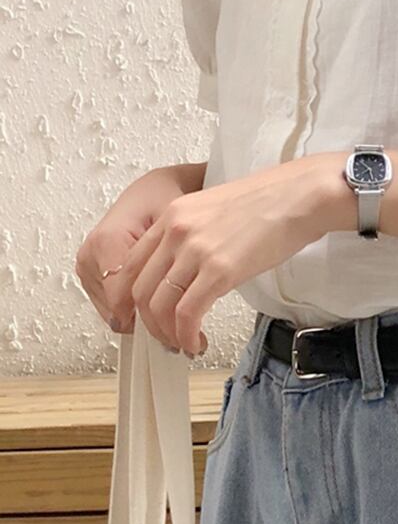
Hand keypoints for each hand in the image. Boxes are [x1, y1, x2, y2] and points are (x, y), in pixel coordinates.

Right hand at [75, 163, 208, 341]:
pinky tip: (157, 308)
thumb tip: (181, 292)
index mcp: (108, 240)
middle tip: (182, 336)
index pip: (123, 298)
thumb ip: (175, 253)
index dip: (155, 319)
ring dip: (142, 322)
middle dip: (151, 325)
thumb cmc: (165, 197)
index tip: (181, 332)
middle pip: (117, 309)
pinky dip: (134, 312)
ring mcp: (88, 264)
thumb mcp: (178, 221)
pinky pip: (111, 305)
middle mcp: (91, 254)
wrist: (153, 187)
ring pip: (113, 312)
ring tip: (174, 322)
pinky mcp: (90, 272)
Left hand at [116, 152, 349, 356]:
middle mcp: (176, 230)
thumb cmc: (270, 201)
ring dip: (167, 335)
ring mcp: (195, 250)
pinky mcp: (219, 271)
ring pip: (158, 306)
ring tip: (183, 344)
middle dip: (147, 323)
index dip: (131, 299)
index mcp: (173, 214)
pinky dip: (187, 336)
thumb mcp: (215, 210)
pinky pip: (187, 314)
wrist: (300, 196)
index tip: (142, 316)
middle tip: (163, 338)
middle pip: (138, 289)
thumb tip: (188, 271)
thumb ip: (193, 235)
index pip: (130, 264)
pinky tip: (197, 343)